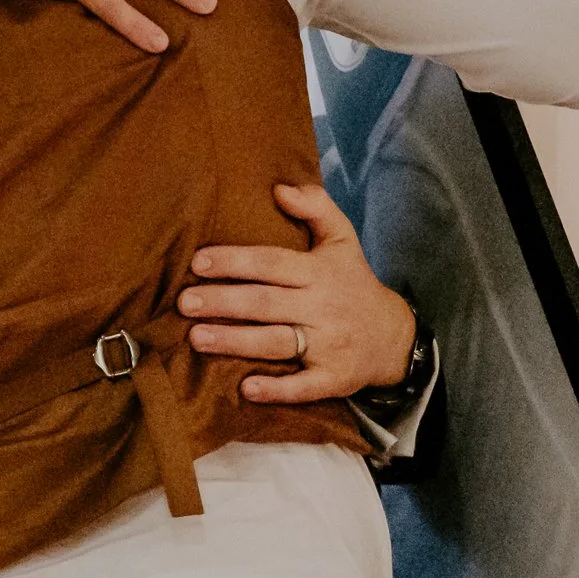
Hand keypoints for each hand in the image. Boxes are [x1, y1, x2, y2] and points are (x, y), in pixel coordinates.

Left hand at [179, 183, 415, 404]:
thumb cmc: (353, 282)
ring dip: (236, 342)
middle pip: (266, 303)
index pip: (271, 263)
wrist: (394, 337)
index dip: (235, 261)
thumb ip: (316, 207)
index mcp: (319, 272)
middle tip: (184, 302)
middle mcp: (323, 307)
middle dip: (223, 302)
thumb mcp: (342, 239)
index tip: (198, 262)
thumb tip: (279, 188)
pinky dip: (278, 390)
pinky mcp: (334, 378)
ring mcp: (329, 345)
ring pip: (276, 343)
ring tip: (196, 338)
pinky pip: (305, 386)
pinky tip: (247, 390)